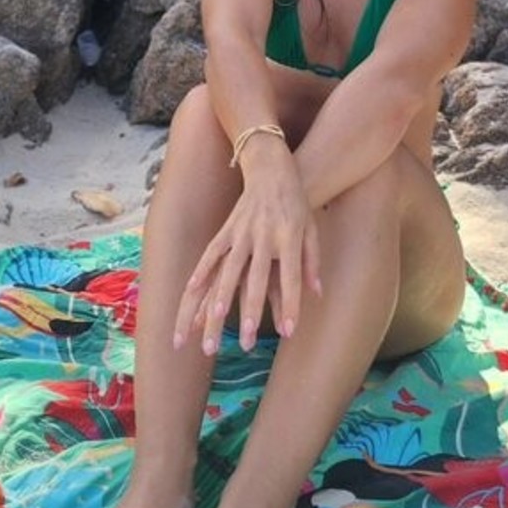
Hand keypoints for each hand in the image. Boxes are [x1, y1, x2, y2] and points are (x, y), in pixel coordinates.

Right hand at [173, 153, 320, 353]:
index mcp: (289, 237)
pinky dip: (201, 270)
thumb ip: (313, 262)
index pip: (290, 276)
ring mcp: (242, 230)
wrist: (272, 167)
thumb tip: (316, 294)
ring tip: (213, 319)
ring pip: (229, 268)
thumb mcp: (312, 229)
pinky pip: (212, 251)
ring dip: (221, 295)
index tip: (289, 332)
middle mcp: (264, 235)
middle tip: (246, 340)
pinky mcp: (227, 227)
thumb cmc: (297, 202)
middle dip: (250, 310)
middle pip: (256, 278)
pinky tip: (191, 289)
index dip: (291, 304)